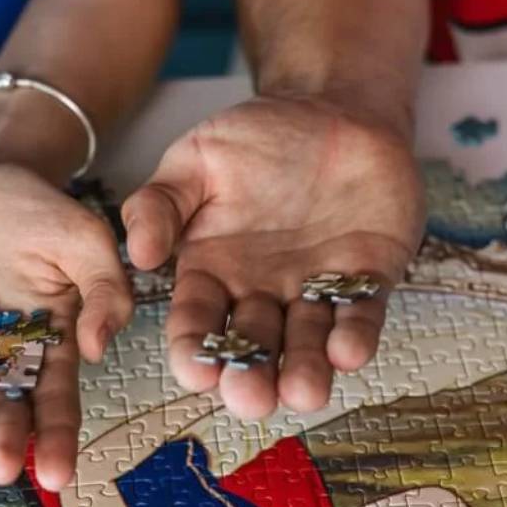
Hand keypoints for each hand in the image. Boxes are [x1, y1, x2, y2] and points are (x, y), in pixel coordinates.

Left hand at [0, 164, 132, 489]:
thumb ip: (104, 289)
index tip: (56, 475)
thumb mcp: (84, 240)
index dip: (55, 436)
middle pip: (5, 409)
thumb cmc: (33, 209)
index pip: (56, 397)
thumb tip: (98, 349)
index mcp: (50, 341)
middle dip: (2, 441)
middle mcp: (3, 356)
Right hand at [122, 95, 424, 417]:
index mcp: (213, 273)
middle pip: (253, 346)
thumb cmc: (257, 138)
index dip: (194, 351)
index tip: (196, 372)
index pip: (197, 322)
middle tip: (251, 398)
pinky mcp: (369, 277)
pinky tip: (348, 351)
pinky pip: (362, 312)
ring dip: (306, 370)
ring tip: (304, 391)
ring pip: (308, 341)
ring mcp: (315, 288)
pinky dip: (356, 335)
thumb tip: (138, 255)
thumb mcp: (194, 161)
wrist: (332, 108)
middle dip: (251, 376)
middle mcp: (261, 292)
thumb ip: (159, 205)